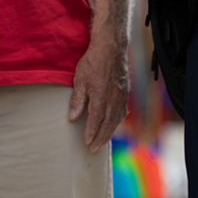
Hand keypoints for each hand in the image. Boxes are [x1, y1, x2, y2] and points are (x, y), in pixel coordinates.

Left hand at [68, 34, 128, 152]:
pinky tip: (111, 126)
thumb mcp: (79, 80)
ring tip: (101, 142)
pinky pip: (122, 112)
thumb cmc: (93, 62)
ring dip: (109, 133)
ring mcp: (121, 97)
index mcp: (101, 97)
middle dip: (100, 138)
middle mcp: (113, 99)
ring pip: (116, 120)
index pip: (95, 120)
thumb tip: (72, 118)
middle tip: (93, 149)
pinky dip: (116, 122)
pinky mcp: (125, 94)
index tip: (86, 142)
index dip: (91, 132)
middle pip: (108, 125)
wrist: (110, 48)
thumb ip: (77, 100)